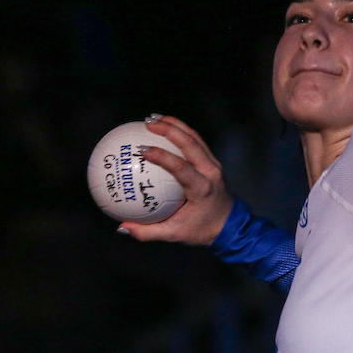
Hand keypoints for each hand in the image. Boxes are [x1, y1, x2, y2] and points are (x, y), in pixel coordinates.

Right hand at [117, 115, 233, 245]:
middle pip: (191, 143)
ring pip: (195, 137)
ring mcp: (214, 165)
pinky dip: (181, 131)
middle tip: (147, 122)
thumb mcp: (175, 235)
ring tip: (153, 118)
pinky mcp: (213, 162)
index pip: (181, 167)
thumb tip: (122, 227)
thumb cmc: (202, 230)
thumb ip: (148, 232)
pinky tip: (164, 127)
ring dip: (175, 124)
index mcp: (202, 189)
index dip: (162, 156)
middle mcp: (210, 172)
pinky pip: (196, 141)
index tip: (142, 149)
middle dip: (169, 129)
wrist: (230, 226)